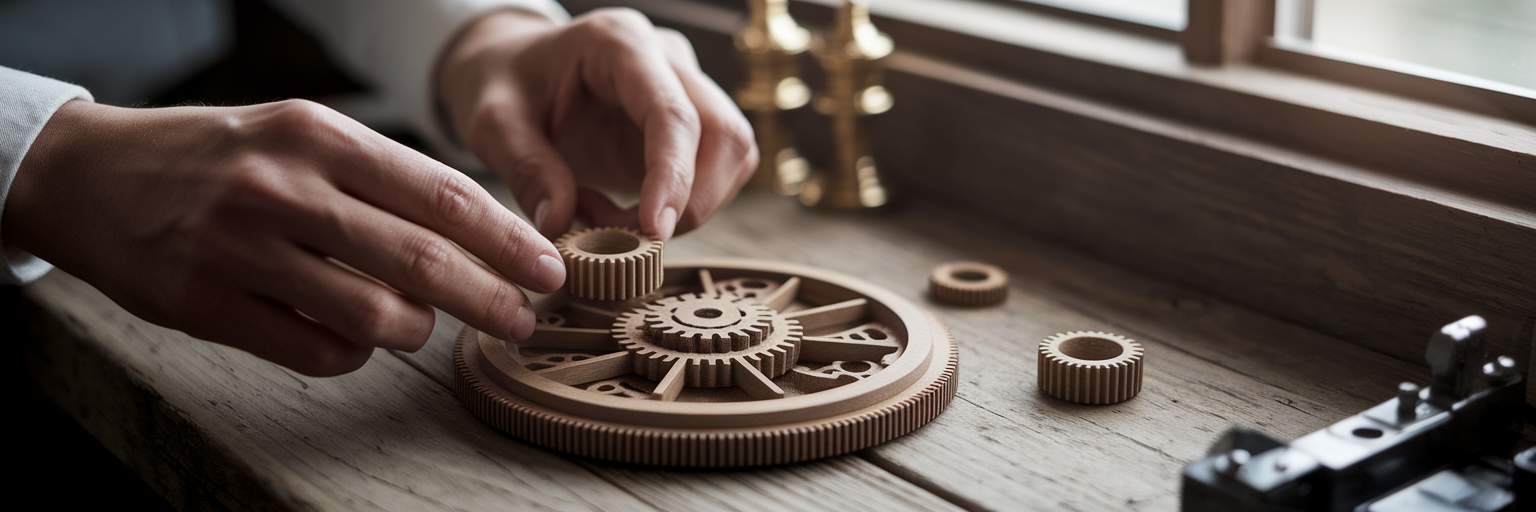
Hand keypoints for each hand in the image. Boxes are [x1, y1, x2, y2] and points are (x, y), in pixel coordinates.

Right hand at [6, 100, 564, 375]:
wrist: (92, 175)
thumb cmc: (222, 156)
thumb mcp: (300, 136)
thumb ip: (381, 179)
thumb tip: (479, 234)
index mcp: (319, 136)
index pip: (441, 193)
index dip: (506, 238)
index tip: (548, 268)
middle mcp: (285, 188)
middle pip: (422, 261)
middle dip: (491, 298)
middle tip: (524, 319)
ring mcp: (243, 248)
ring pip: (374, 315)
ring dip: (417, 330)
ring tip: (422, 324)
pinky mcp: (208, 303)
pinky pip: (316, 350)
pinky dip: (352, 351)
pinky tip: (352, 335)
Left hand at [437, 8, 757, 238]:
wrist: (514, 70)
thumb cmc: (504, 84)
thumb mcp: (492, 121)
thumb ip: (525, 166)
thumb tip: (560, 223)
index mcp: (619, 44)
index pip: (672, 113)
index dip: (674, 175)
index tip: (655, 230)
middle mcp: (667, 60)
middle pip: (723, 133)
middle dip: (692, 200)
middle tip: (628, 237)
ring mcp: (688, 89)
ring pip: (733, 154)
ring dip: (689, 207)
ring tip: (611, 218)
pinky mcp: (694, 125)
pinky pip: (716, 173)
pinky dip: (681, 206)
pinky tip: (625, 209)